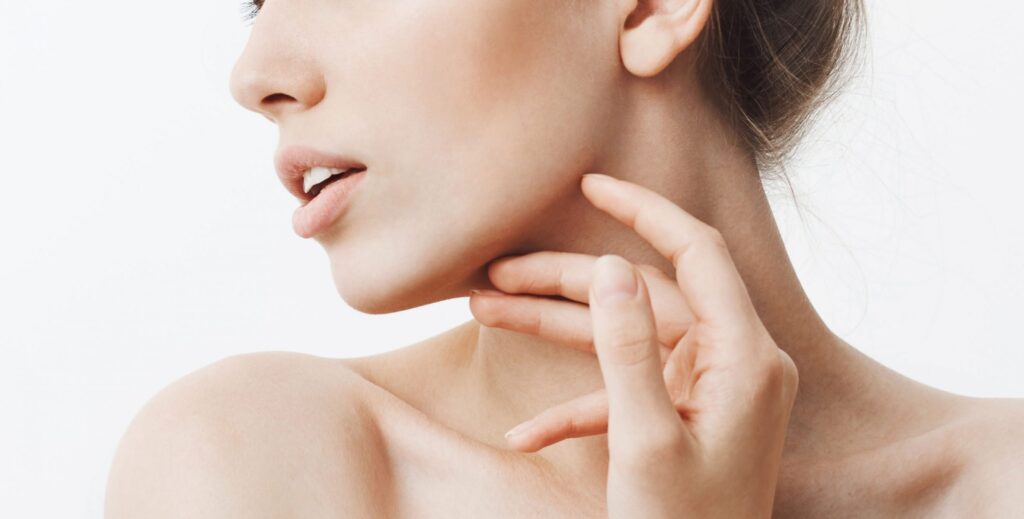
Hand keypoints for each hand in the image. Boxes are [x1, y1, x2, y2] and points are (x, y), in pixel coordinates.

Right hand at [468, 173, 798, 517]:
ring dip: (557, 330)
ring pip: (627, 338)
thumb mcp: (646, 439)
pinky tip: (526, 434)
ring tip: (487, 311)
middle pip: (644, 295)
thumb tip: (612, 266)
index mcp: (743, 357)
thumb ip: (629, 347)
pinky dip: (578, 406)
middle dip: (567, 282)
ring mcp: (708, 390)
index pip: (697, 252)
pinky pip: (627, 394)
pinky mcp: (685, 416)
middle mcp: (732, 362)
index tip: (592, 184)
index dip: (644, 210)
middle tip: (497, 274)